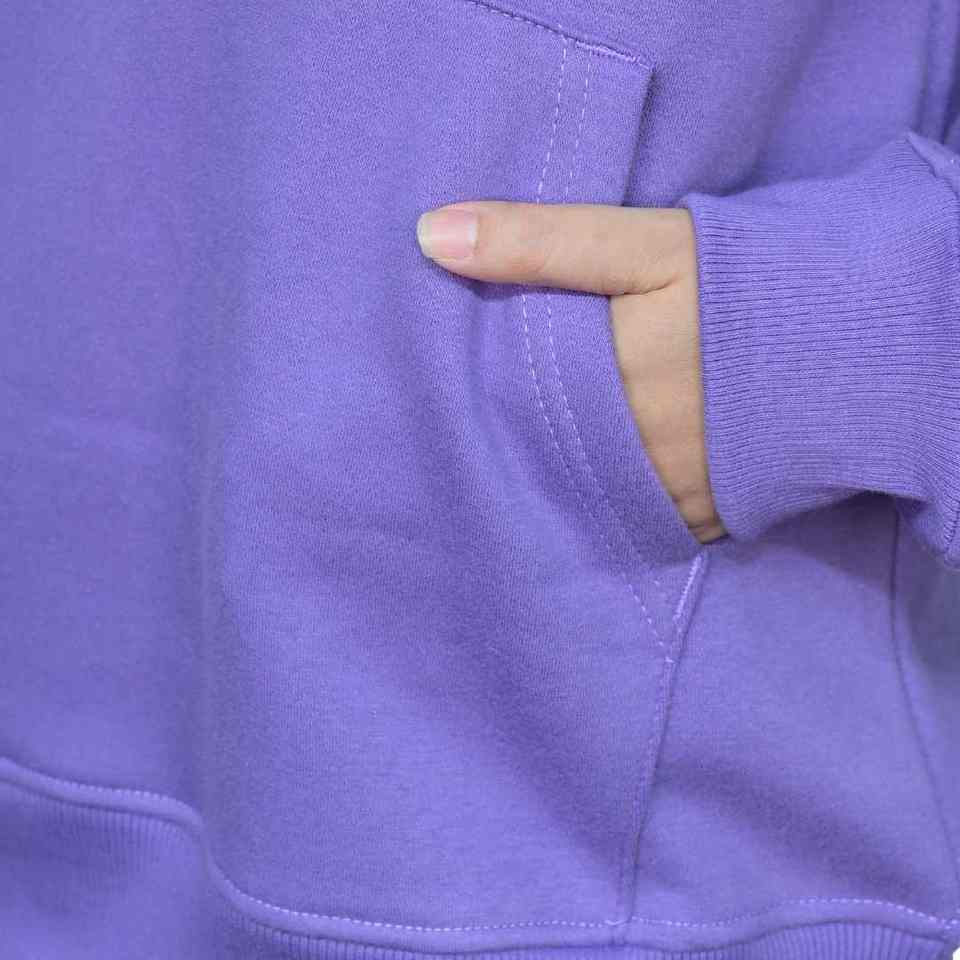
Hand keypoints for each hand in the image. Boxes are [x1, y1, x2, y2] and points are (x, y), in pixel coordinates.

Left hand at [416, 201, 725, 544]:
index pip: (504, 408)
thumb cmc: (750, 284)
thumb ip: (537, 242)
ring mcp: (667, 498)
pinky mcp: (705, 519)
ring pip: (587, 499)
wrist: (866, 341)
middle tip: (486, 433)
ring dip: (565, 481)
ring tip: (544, 458)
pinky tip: (605, 484)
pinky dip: (618, 505)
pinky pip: (638, 522)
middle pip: (542, 460)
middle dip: (515, 446)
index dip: (474, 402)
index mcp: (594, 390)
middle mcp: (624, 458)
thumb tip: (428, 236)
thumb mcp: (645, 245)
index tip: (445, 398)